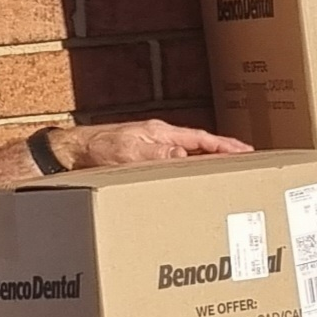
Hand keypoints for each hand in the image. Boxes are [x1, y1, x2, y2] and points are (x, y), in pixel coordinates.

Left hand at [46, 118, 249, 170]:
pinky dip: (183, 173)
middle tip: (243, 165)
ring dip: (203, 165)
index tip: (247, 152)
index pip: (201, 138)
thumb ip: (157, 154)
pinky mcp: (140, 162)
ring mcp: (150, 149)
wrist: (70, 153)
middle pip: (198, 146)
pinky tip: (186, 184)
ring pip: (185, 157)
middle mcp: (158, 140)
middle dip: (221, 155)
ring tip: (221, 176)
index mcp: (160, 133)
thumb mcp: (128, 151)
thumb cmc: (96, 148)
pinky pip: (169, 167)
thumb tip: (185, 156)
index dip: (225, 146)